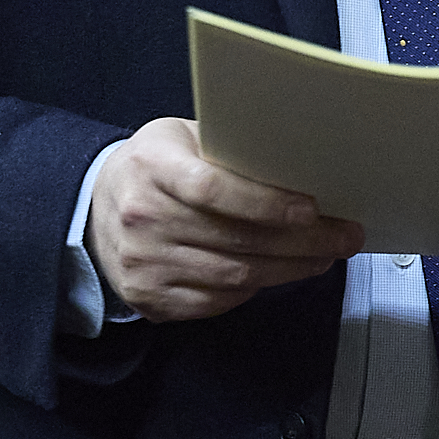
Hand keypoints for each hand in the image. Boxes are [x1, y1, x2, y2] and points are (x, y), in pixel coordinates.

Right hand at [87, 118, 361, 322]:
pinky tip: (279, 272)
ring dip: (290, 269)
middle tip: (343, 236)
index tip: (311, 208)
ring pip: (235, 277)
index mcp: (153, 167)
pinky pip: (216, 301)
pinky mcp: (150, 298)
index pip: (213, 189)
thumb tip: (299, 163)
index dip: (266, 203)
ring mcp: (145, 264)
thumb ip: (228, 149)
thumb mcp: (181, 137)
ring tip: (324, 255)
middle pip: (236, 240)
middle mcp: (143, 218)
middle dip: (302, 242)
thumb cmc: (155, 166)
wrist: (95, 208)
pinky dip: (255, 289)